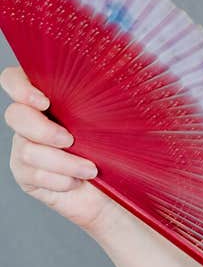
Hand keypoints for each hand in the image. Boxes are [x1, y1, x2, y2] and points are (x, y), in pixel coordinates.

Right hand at [2, 65, 119, 236]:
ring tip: (89, 169)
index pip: (15, 80)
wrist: (119, 189)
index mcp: (52, 99)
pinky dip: (61, 180)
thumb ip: (109, 99)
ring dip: (63, 162)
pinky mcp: (27, 176)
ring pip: (27, 151)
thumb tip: (123, 77)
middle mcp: (33, 121)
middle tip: (69, 140)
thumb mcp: (121, 119)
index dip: (19, 86)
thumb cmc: (122, 150)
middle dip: (42, 129)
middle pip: (14, 115)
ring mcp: (26, 149)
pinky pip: (34, 176)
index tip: (44, 101)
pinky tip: (77, 181)